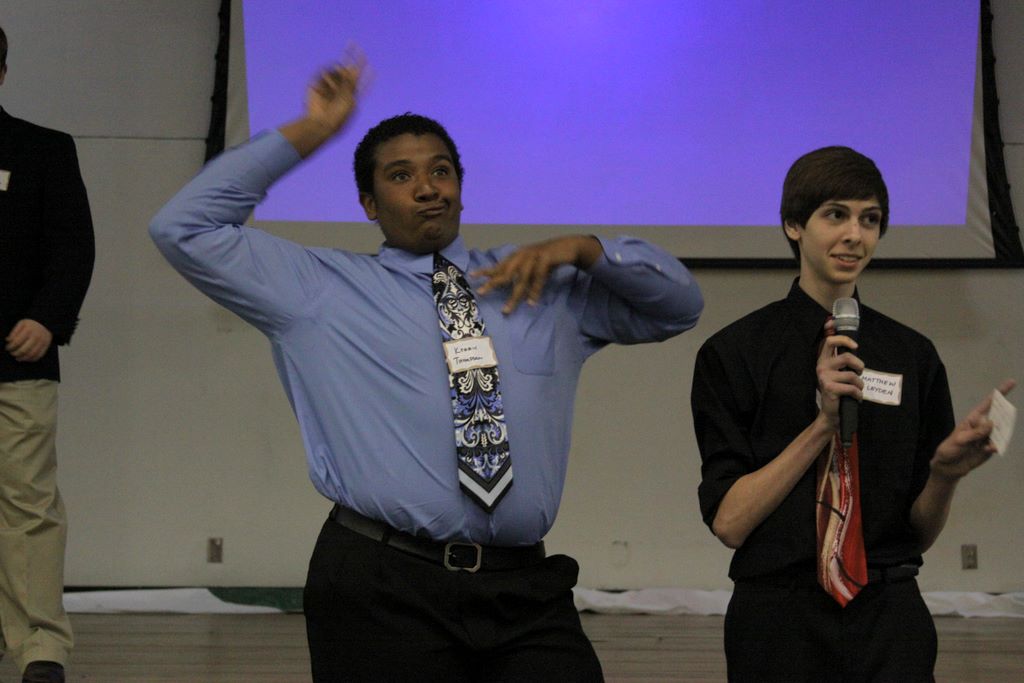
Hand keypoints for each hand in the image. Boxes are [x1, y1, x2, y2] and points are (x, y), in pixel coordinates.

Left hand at [5, 319, 53, 361]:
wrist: (46, 323)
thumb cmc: (31, 324)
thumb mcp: (21, 323)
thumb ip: (14, 332)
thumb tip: (8, 340)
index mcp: (29, 330)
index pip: (17, 342)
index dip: (10, 347)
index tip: (7, 348)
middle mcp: (36, 336)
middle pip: (24, 350)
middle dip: (16, 353)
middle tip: (12, 353)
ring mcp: (42, 341)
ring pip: (31, 354)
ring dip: (23, 358)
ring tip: (18, 358)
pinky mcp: (46, 346)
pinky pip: (39, 355)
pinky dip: (31, 359)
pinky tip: (26, 359)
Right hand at [305, 45, 366, 134]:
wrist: (321, 123)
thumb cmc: (338, 116)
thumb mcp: (349, 99)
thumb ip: (351, 83)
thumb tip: (353, 67)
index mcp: (352, 96)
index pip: (362, 84)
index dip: (368, 76)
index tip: (373, 69)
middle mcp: (342, 90)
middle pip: (348, 70)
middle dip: (351, 56)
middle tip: (353, 43)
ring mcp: (330, 86)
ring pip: (336, 70)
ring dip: (336, 77)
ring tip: (333, 88)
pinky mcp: (318, 84)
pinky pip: (324, 73)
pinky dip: (326, 79)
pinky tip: (324, 87)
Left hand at [472, 235, 601, 313]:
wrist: (570, 246)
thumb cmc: (549, 258)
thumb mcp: (533, 265)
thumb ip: (522, 274)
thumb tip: (511, 287)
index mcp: (518, 256)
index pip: (499, 265)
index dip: (486, 270)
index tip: (472, 276)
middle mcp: (523, 254)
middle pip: (505, 272)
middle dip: (493, 283)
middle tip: (481, 293)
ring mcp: (534, 255)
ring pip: (521, 279)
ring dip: (514, 296)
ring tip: (507, 310)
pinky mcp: (546, 258)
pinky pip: (538, 278)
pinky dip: (535, 291)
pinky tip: (531, 302)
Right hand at [815, 320, 863, 428]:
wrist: (831, 412)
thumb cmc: (838, 390)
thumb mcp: (838, 373)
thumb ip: (843, 361)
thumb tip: (854, 348)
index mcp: (823, 360)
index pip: (830, 341)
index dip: (844, 339)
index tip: (855, 346)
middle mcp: (821, 367)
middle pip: (846, 357)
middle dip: (859, 365)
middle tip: (860, 372)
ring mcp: (824, 377)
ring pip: (852, 375)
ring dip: (860, 384)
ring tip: (857, 389)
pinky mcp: (830, 388)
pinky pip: (852, 388)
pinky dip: (858, 394)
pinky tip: (856, 398)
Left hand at [931, 379, 1015, 480]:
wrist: (949, 467)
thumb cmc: (950, 449)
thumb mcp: (959, 440)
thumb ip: (976, 432)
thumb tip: (992, 423)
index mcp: (973, 419)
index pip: (988, 403)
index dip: (1000, 393)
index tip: (1012, 382)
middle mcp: (983, 426)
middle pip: (998, 417)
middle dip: (1002, 419)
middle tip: (990, 430)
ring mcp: (988, 436)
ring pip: (1000, 432)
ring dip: (996, 437)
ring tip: (985, 444)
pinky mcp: (990, 448)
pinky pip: (997, 444)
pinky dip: (994, 447)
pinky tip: (986, 450)